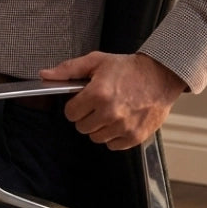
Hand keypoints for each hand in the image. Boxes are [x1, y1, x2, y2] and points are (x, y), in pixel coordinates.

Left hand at [39, 52, 185, 150]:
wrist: (161, 76)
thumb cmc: (128, 68)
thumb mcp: (96, 61)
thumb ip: (68, 69)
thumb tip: (45, 75)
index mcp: (98, 94)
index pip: (70, 113)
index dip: (74, 106)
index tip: (82, 101)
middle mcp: (110, 112)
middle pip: (82, 127)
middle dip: (86, 116)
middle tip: (98, 105)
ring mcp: (124, 126)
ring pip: (96, 138)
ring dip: (99, 127)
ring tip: (110, 112)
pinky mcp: (135, 136)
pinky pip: (113, 146)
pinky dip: (114, 136)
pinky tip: (120, 121)